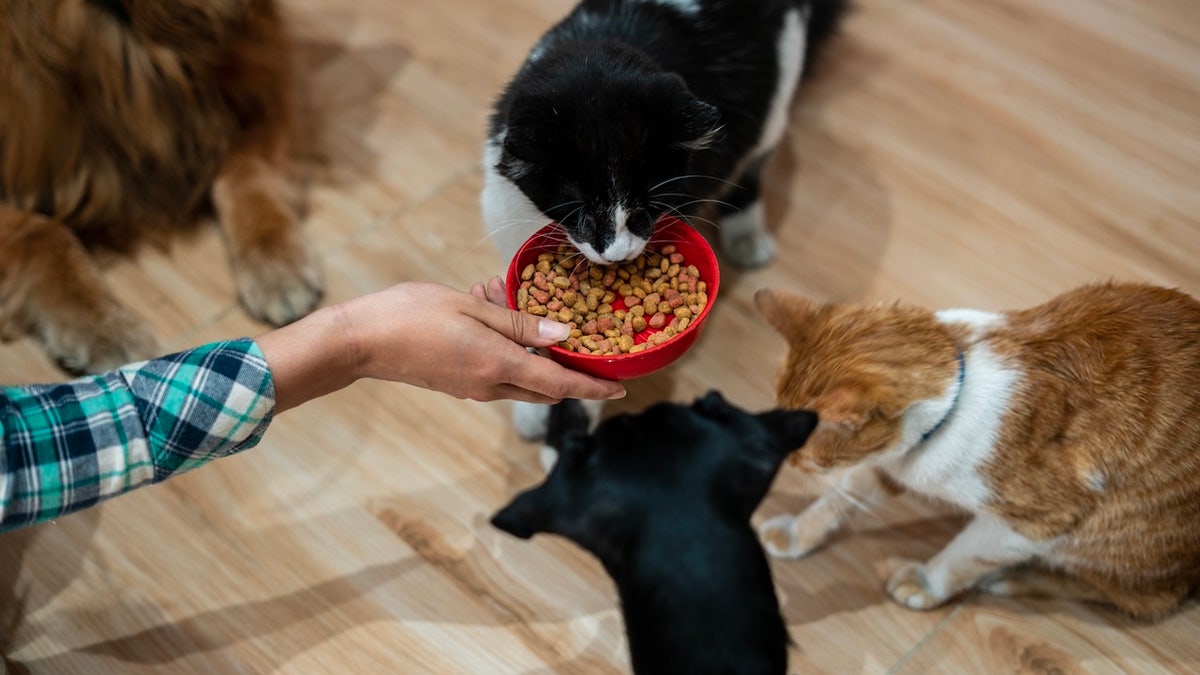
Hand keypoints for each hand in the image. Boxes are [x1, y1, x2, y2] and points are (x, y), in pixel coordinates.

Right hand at [258, 278, 625, 412]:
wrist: (360, 341)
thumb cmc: (410, 315)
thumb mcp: (470, 309)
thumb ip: (518, 323)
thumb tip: (563, 336)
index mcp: (497, 365)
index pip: (558, 384)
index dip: (592, 387)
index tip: (620, 387)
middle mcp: (489, 385)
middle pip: (544, 388)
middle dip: (571, 375)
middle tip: (591, 350)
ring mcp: (472, 388)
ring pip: (522, 380)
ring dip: (537, 359)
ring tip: (532, 315)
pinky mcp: (458, 383)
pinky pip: (499, 373)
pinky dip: (512, 354)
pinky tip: (498, 318)